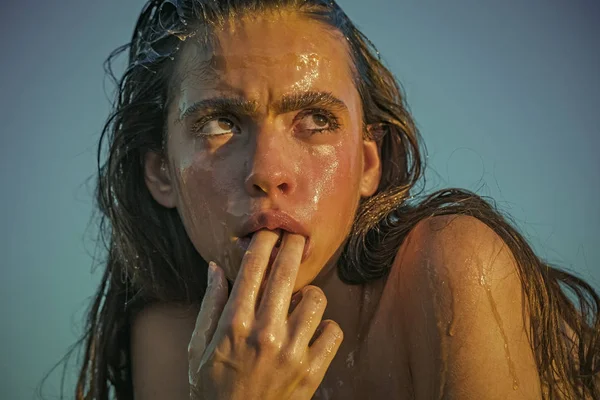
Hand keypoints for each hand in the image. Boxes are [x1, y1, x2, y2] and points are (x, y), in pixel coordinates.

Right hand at [188, 230, 343, 399]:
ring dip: (308, 295)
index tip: (270, 229)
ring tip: (299, 301)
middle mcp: (265, 332)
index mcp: (234, 323)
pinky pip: (333, 330)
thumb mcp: (197, 348)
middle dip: (292, 245)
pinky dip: (326, 327)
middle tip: (295, 237)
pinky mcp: (312, 370)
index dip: (264, 241)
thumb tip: (215, 268)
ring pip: (315, 298)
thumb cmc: (212, 389)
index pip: (253, 267)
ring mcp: (292, 352)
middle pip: (286, 271)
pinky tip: (312, 331)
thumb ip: (210, 305)